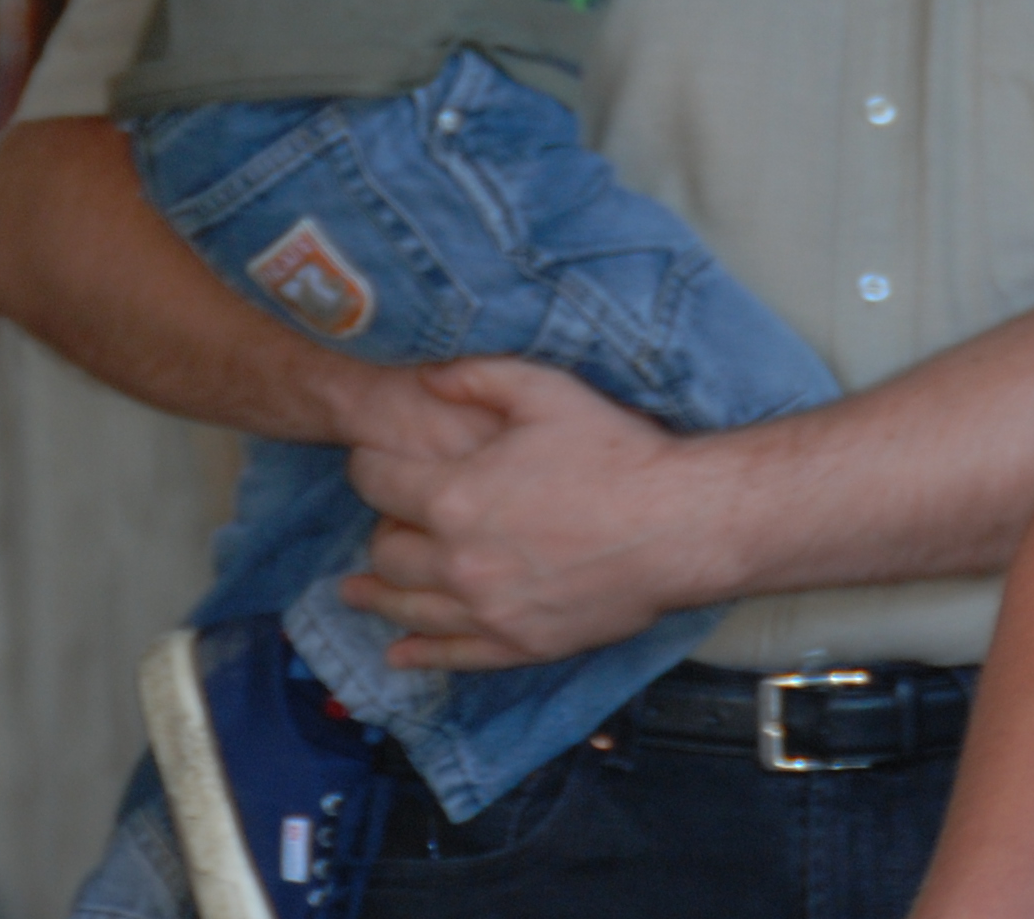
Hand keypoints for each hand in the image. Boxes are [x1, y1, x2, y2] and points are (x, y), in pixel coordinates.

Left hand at [337, 358, 720, 669]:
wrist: (678, 525)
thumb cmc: (616, 455)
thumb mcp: (545, 391)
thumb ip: (477, 378)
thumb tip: (425, 378)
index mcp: (455, 496)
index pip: (377, 483)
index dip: (367, 466)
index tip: (370, 462)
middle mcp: (458, 561)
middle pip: (385, 551)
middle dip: (379, 527)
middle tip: (394, 515)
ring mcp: (487, 610)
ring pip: (406, 607)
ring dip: (376, 595)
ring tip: (355, 591)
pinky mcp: (519, 644)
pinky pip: (452, 656)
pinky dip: (419, 653)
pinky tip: (398, 651)